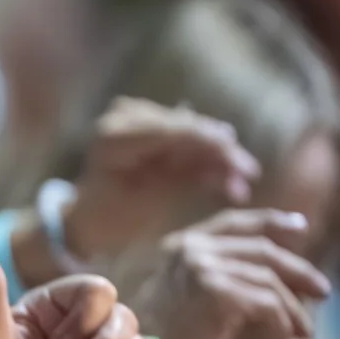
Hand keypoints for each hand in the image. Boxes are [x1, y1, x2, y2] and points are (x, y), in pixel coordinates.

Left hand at [57, 98, 259, 264]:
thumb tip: (226, 139)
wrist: (90, 220)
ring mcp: (137, 118)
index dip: (211, 143)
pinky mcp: (151, 125)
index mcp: (113, 138)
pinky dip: (206, 160)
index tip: (242, 163)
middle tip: (249, 173)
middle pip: (186, 129)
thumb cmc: (111, 220)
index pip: (172, 130)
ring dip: (218, 158)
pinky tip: (228, 181)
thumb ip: (183, 172)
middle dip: (220, 153)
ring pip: (191, 135)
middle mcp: (124, 119)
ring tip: (241, 182)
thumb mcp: (147, 204)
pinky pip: (186, 139)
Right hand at [116, 209, 330, 338]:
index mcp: (179, 247)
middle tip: (322, 290)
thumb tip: (260, 282)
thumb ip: (208, 282)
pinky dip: (283, 325)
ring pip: (269, 282)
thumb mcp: (177, 302)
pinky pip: (267, 305)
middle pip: (261, 251)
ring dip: (293, 310)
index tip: (300, 228)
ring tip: (306, 332)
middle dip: (298, 270)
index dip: (271, 222)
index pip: (234, 224)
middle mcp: (191, 250)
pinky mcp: (218, 293)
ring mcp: (204, 268)